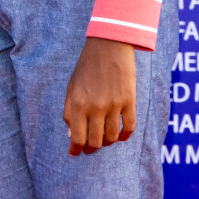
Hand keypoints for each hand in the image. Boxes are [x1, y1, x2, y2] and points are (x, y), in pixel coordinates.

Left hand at [64, 37, 135, 155]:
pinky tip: (121, 136)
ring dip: (108, 142)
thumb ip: (68, 111)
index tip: (75, 153)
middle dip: (91, 148)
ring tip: (104, 139)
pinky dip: (125, 136)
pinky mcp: (129, 101)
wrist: (108, 45)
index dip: (76, 150)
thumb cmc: (86, 65)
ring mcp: (114, 105)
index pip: (77, 137)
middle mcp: (96, 107)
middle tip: (90, 147)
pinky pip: (129, 128)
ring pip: (113, 137)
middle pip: (95, 142)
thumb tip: (71, 135)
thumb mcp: (71, 86)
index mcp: (78, 103)